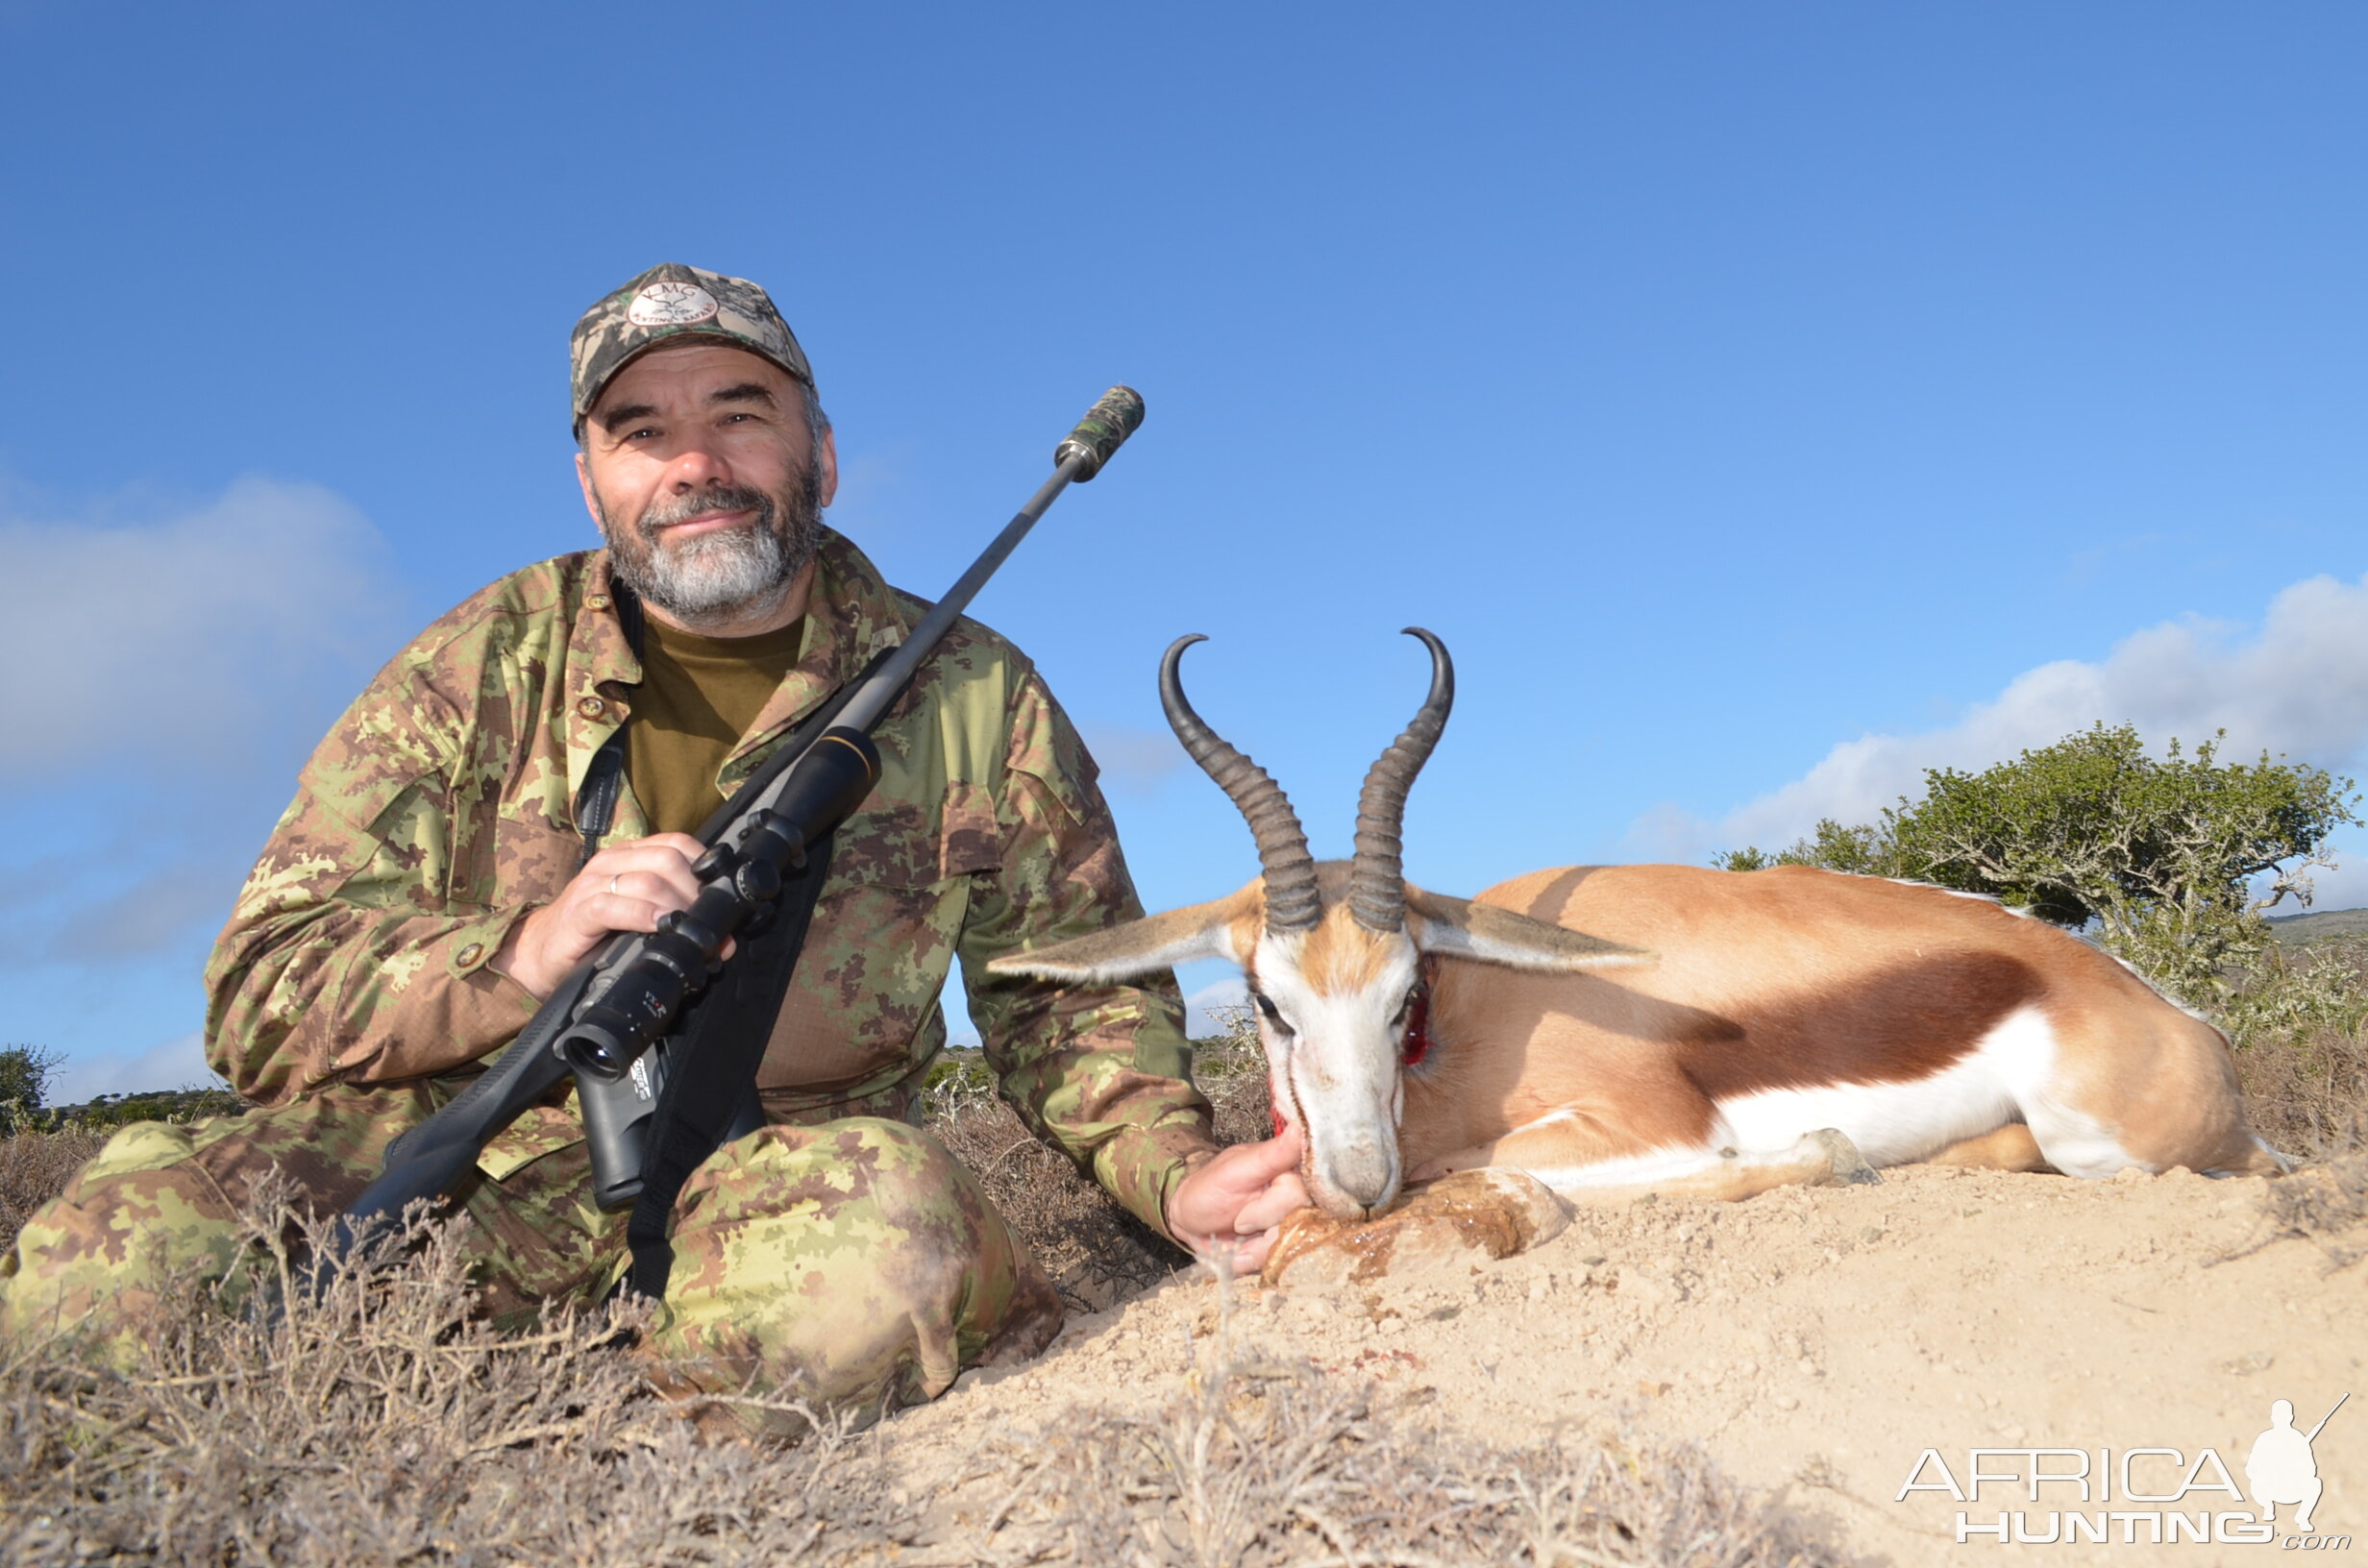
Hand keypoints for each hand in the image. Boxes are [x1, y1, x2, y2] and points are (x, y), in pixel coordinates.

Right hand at [492, 833, 726, 997]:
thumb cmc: (594, 935)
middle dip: (696, 891)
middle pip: (668, 859)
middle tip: (709, 922)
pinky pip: (613, 906)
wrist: (539, 954)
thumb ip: (673, 914)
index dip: (705, 867)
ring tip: (690, 929)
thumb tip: (725, 937)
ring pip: (647, 879)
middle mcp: (612, 864)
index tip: (722, 898)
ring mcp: (592, 886)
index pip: (677, 843)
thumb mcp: (638, 916)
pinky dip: (642, 916)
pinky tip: (658, 928)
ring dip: (676, 906)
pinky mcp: (579, 913)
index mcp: (629, 857)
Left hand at [1164, 1125, 1310, 1275]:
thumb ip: (1273, 1153)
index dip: (1272, 1209)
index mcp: (1292, 1171)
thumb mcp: (1236, 1169)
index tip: (1244, 1218)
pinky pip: (1280, 1261)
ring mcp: (1291, 1223)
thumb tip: (1300, 1128)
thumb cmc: (1209, 1187)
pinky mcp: (1282, 1245)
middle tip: (1237, 1223)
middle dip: (1260, 1229)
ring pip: (1290, 1246)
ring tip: (1236, 1239)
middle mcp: (1299, 1197)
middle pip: (1297, 1224)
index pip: (1299, 1194)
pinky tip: (1238, 1253)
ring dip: (1257, 1250)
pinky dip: (1255, 1261)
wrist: (1191, 1216)